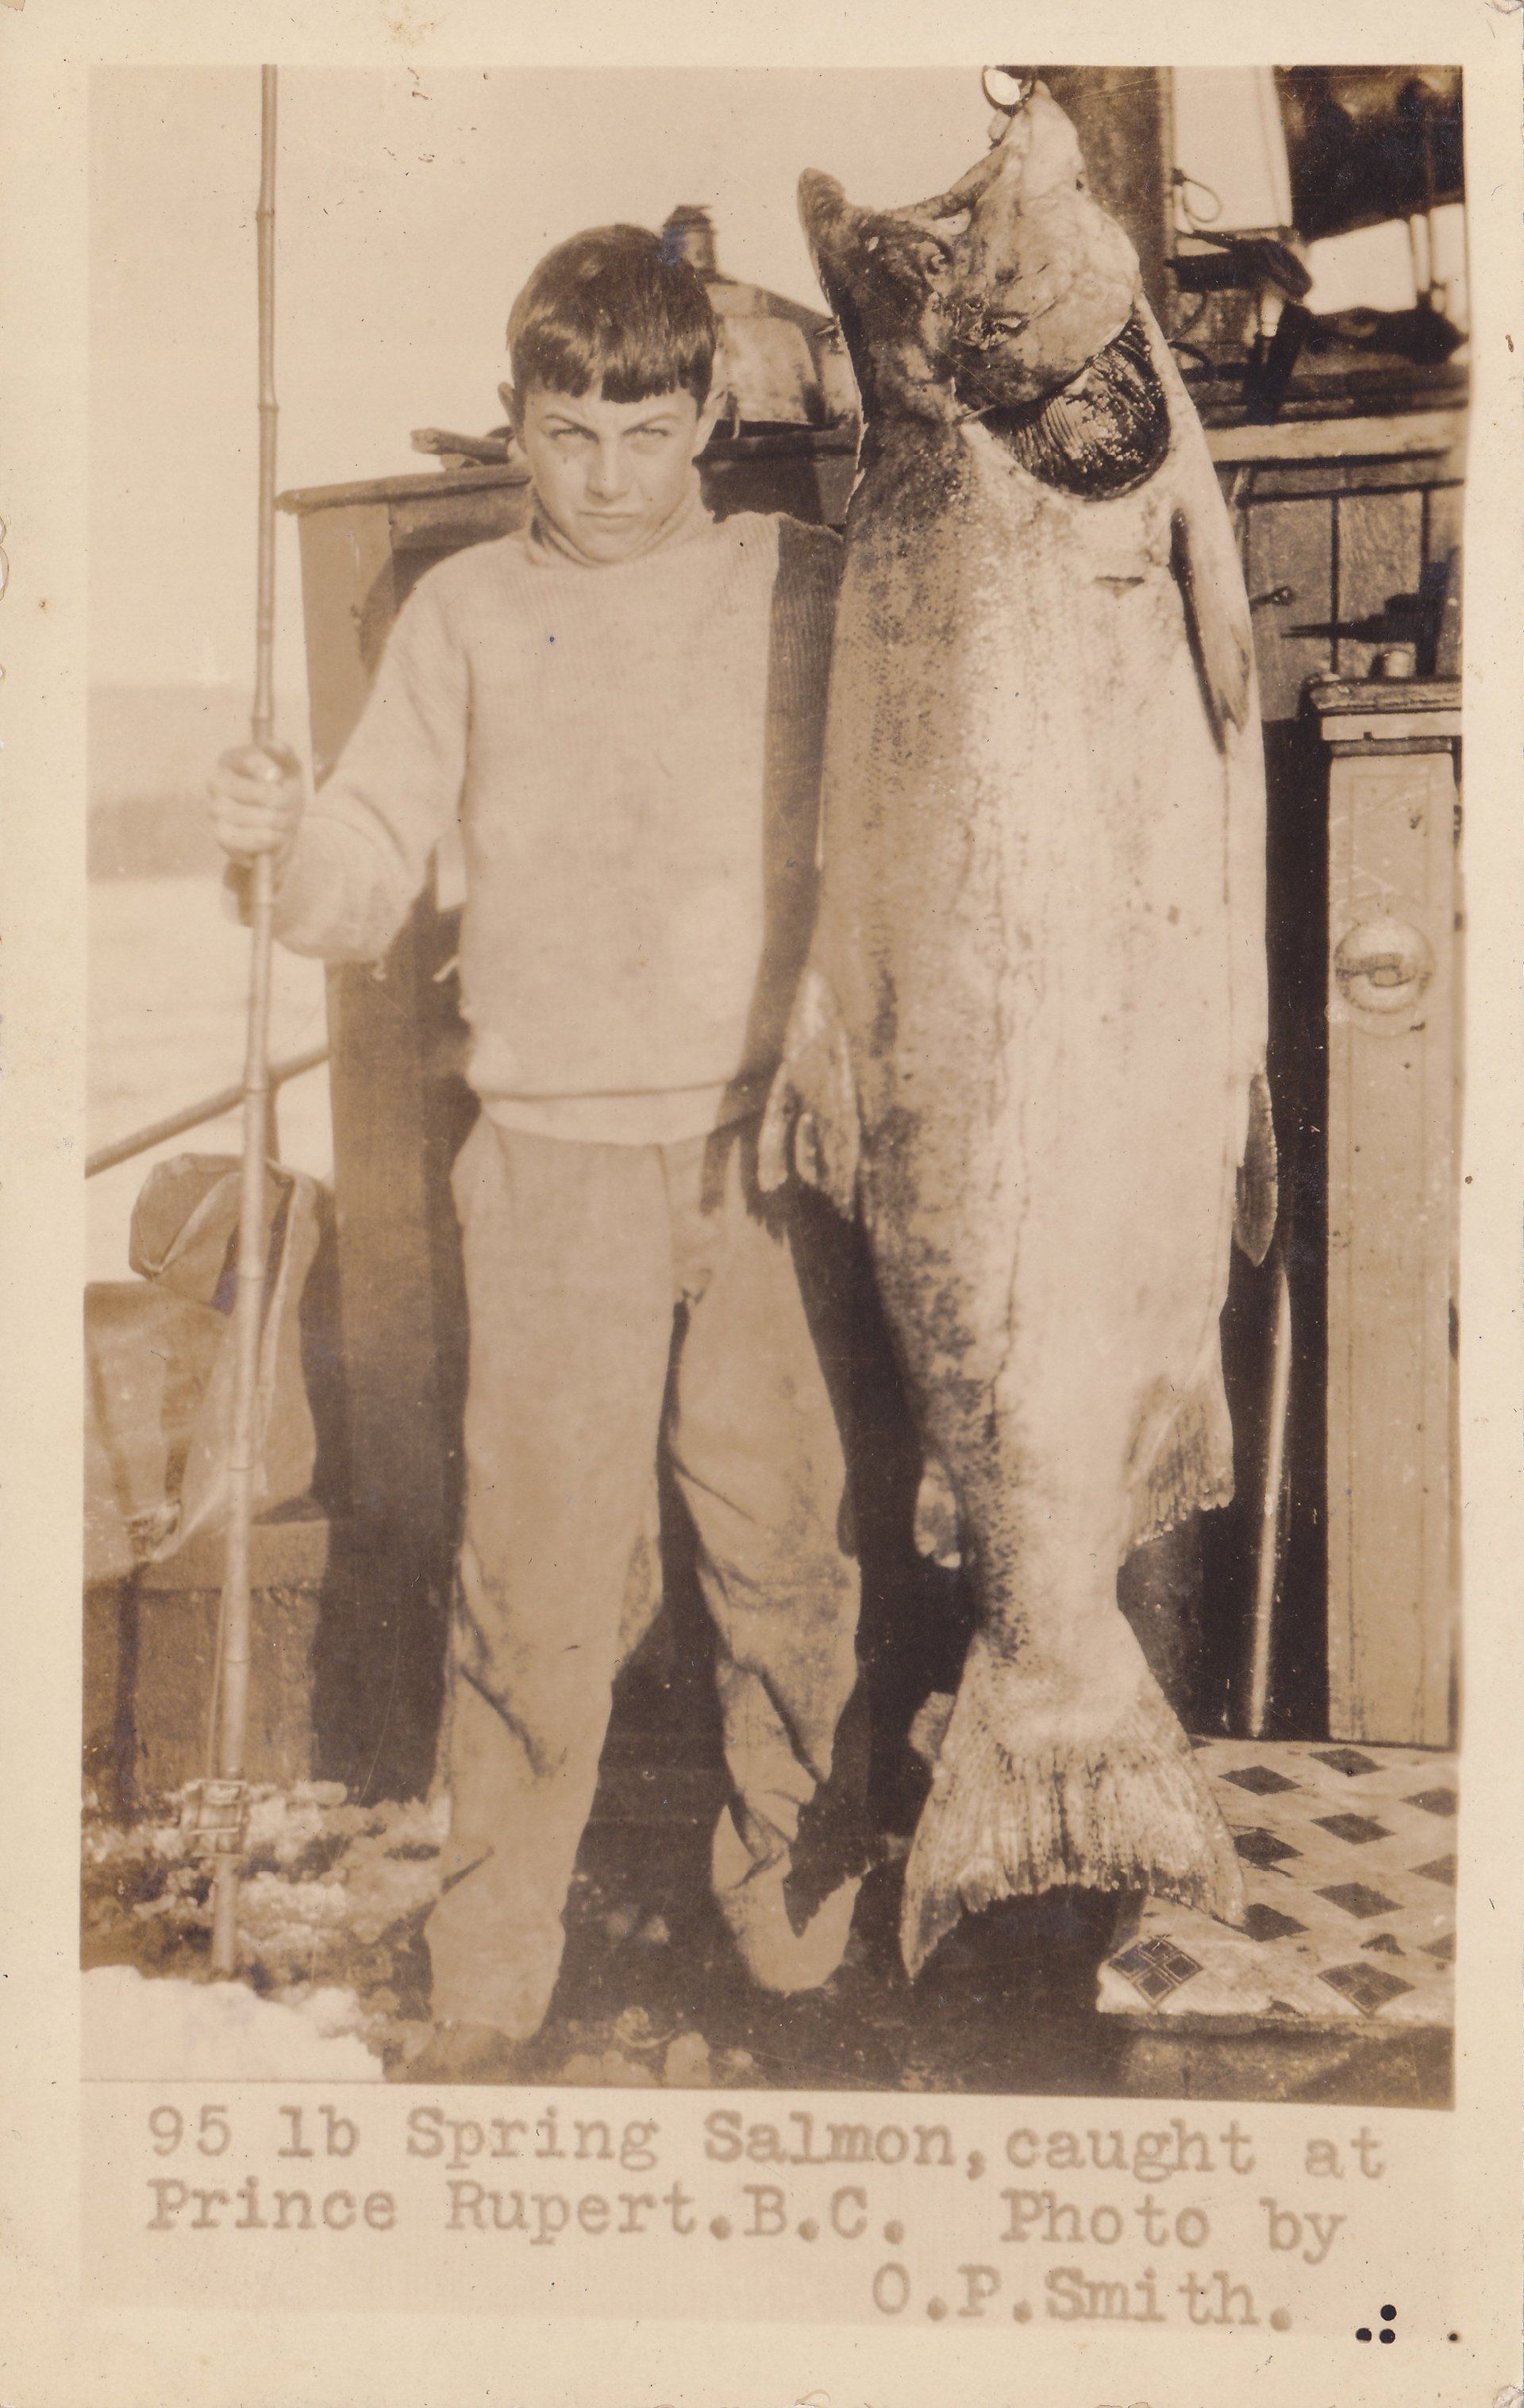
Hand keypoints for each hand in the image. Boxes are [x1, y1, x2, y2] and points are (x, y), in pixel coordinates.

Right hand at [209, 742, 304, 867]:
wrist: (282, 828)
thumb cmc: (282, 791)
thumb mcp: (291, 769)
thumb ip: (284, 753)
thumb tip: (272, 743)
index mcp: (231, 760)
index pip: (249, 758)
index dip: (268, 770)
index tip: (280, 778)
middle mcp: (217, 782)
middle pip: (249, 789)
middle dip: (277, 801)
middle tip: (288, 807)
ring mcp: (215, 809)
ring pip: (240, 814)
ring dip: (272, 821)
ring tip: (283, 823)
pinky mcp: (221, 835)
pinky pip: (236, 839)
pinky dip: (261, 840)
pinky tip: (274, 837)